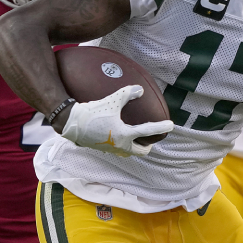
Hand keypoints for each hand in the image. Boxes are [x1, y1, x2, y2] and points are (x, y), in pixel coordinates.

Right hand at [60, 85, 174, 156]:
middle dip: (148, 146)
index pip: (147, 131)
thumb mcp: (111, 101)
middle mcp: (120, 145)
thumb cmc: (92, 112)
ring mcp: (111, 149)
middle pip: (141, 151)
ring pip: (129, 153)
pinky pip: (118, 150)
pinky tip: (118, 137)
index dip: (160, 127)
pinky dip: (123, 145)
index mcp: (125, 135)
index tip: (170, 125)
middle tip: (151, 139)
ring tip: (136, 139)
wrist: (72, 123)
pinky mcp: (102, 149)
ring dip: (135, 147)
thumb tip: (140, 89)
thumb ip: (126, 94)